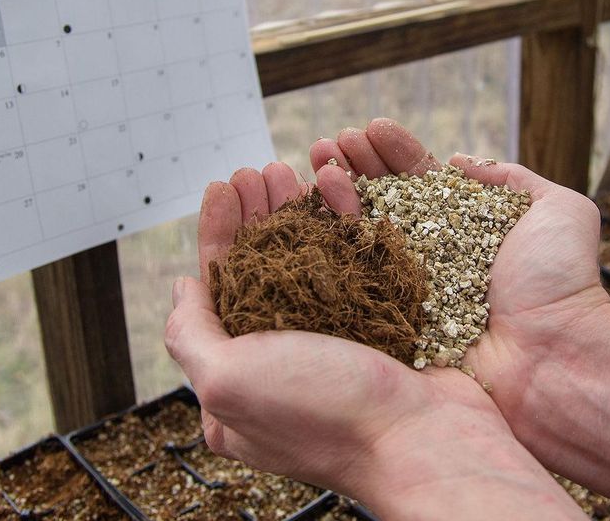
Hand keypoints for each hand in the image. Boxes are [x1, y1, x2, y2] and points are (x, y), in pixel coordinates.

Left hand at [163, 163, 581, 518]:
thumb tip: (185, 290)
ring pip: (309, 260)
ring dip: (298, 211)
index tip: (223, 186)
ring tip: (294, 169)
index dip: (218, 234)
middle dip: (257, 214)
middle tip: (260, 170)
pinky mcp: (381, 324)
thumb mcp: (229, 380)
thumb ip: (192, 334)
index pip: (218, 291)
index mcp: (242, 376)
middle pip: (263, 269)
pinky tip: (336, 187)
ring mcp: (337, 340)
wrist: (425, 441)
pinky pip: (356, 263)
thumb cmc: (324, 415)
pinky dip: (343, 223)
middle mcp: (287, 358)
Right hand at [309, 119, 609, 423]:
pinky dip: (331, 235)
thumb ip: (513, 177)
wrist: (553, 352)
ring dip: (337, 190)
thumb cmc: (561, 280)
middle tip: (331, 140)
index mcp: (466, 225)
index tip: (371, 127)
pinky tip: (316, 200)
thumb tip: (462, 160)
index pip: (421, 180)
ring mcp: (408, 283)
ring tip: (318, 157)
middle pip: (384, 199)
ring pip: (363, 229)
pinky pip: (354, 271)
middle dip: (357, 165)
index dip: (395, 153)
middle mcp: (432, 251)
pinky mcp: (390, 315)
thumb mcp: (560, 209)